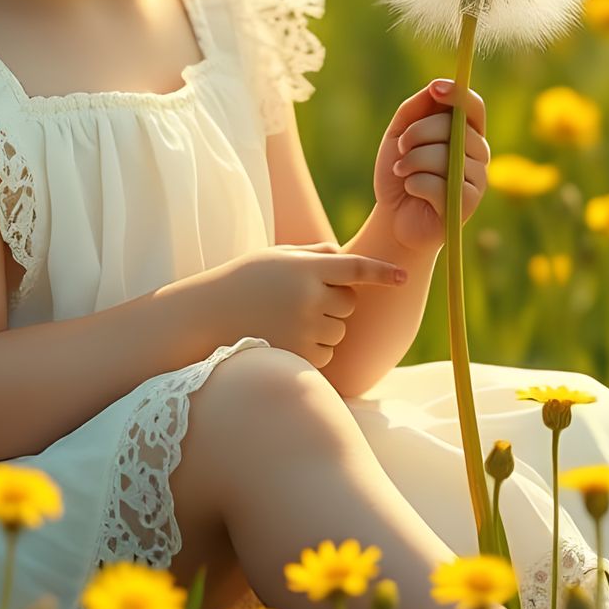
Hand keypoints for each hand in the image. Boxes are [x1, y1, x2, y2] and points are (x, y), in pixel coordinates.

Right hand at [200, 244, 406, 368]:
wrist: (206, 315)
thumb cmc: (244, 281)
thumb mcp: (276, 257)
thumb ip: (314, 255)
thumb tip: (348, 256)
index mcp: (305, 268)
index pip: (356, 268)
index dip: (382, 272)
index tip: (402, 277)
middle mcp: (309, 297)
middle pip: (348, 303)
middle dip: (334, 301)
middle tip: (300, 298)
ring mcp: (304, 328)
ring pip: (339, 330)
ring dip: (325, 326)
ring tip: (288, 318)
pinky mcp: (299, 354)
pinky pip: (327, 352)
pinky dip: (315, 348)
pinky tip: (286, 337)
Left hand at [372, 80, 489, 255]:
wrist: (393, 217)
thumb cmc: (400, 173)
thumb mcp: (399, 135)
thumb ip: (414, 109)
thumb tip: (435, 87)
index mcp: (466, 133)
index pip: (473, 107)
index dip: (458, 94)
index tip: (435, 89)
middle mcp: (478, 153)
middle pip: (454, 127)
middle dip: (417, 133)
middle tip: (400, 149)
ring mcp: (477, 178)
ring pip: (444, 155)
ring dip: (411, 161)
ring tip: (402, 172)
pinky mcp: (469, 203)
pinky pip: (438, 183)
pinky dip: (414, 184)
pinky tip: (412, 191)